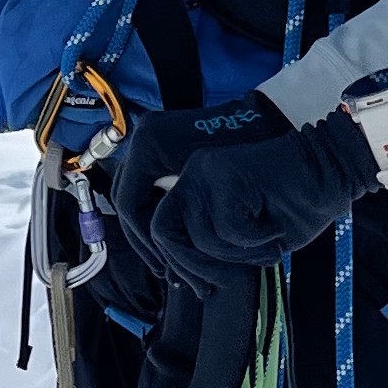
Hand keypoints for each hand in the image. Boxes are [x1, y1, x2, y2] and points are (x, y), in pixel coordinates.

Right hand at [106, 93, 289, 274]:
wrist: (261, 121)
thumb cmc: (240, 150)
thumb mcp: (208, 185)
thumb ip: (179, 213)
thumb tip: (165, 251)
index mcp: (149, 145)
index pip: (129, 205)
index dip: (144, 240)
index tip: (161, 263)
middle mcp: (142, 138)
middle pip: (126, 200)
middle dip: (142, 238)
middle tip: (161, 266)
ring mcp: (149, 140)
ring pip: (134, 195)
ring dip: (147, 227)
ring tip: (166, 256)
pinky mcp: (159, 145)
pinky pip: (146, 185)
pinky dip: (155, 210)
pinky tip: (173, 233)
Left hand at [152, 107, 378, 277]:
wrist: (332, 174)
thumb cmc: (295, 205)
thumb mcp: (246, 238)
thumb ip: (214, 250)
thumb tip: (190, 281)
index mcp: (195, 187)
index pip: (161, 229)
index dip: (176, 264)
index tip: (199, 287)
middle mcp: (193, 174)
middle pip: (163, 231)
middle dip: (192, 266)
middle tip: (222, 282)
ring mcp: (205, 170)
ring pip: (200, 237)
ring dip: (238, 254)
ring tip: (266, 243)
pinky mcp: (224, 174)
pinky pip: (227, 229)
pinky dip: (255, 240)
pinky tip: (274, 226)